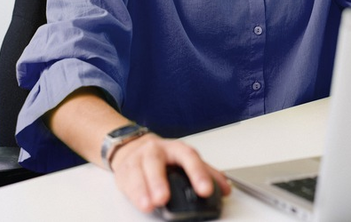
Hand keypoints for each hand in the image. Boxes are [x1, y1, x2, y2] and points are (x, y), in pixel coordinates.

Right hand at [109, 132, 231, 212]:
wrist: (135, 147)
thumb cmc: (165, 156)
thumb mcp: (186, 160)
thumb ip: (207, 173)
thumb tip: (226, 188)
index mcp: (176, 148)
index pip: (189, 157)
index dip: (198, 173)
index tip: (205, 190)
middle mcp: (156, 151)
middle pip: (156, 163)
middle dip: (159, 181)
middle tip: (164, 198)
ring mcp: (138, 160)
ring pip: (139, 172)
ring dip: (143, 190)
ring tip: (150, 204)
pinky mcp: (125, 172)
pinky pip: (128, 183)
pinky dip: (134, 195)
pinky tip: (141, 204)